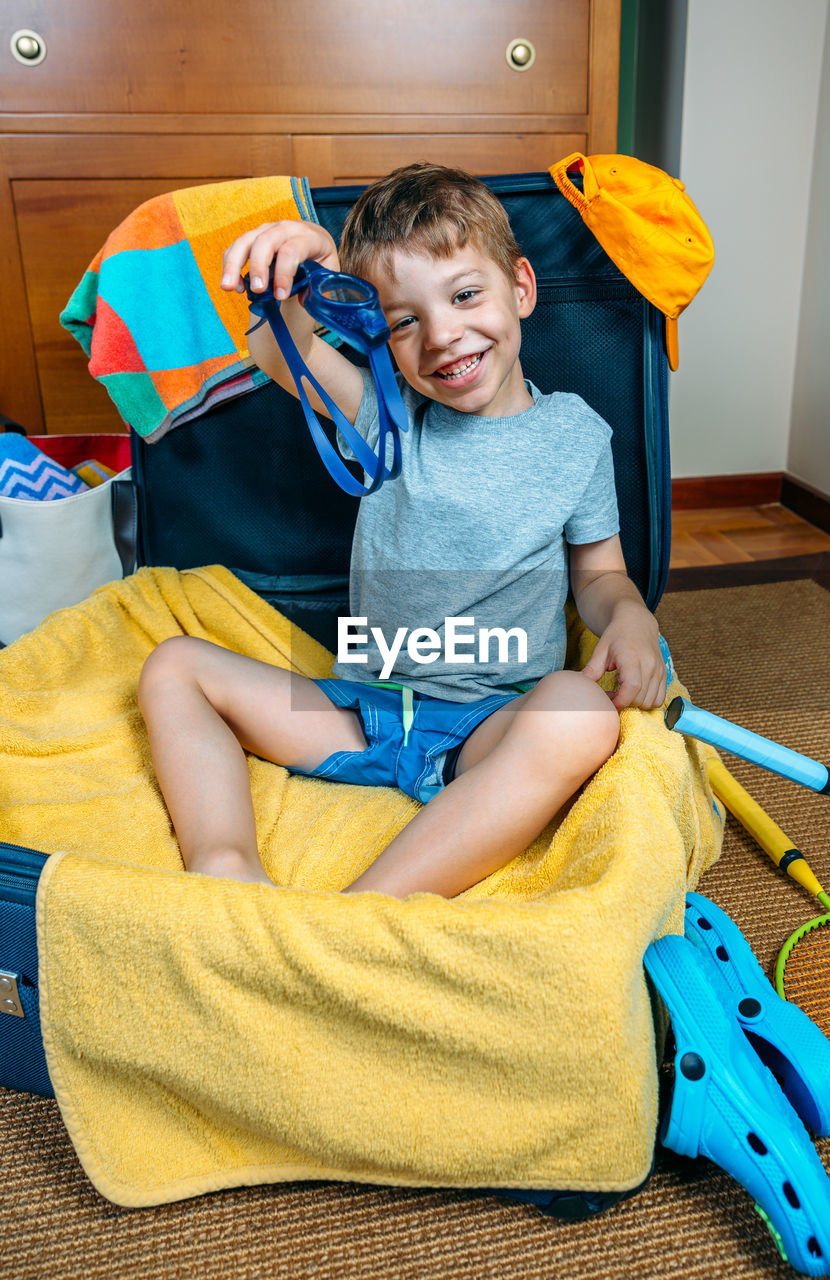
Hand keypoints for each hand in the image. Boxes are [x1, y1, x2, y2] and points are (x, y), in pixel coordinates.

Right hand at [220, 220, 339, 301]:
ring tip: (229, 288)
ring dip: (234, 264)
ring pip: (245, 241)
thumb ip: (318, 287)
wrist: (314, 244)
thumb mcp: (327, 273)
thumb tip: (302, 299)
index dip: (284, 273)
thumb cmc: (321, 261)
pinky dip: (230, 265)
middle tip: (257, 290)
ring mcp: (267, 230)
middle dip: (258, 266)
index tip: (280, 296)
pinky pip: (236, 247)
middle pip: (265, 241)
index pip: (292, 250)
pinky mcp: (253, 237)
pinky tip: (235, 286)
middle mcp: (286, 228)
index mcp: (308, 236)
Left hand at [581, 602, 666, 708]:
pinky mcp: (664, 674)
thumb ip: (591, 669)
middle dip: (624, 703)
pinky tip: (634, 692)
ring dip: (635, 703)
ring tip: (622, 692)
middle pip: (640, 698)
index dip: (619, 701)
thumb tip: (579, 684)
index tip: (607, 702)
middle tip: (610, 695)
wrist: (636, 622)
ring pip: (650, 702)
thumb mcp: (600, 650)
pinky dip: (647, 701)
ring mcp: (659, 670)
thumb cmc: (616, 636)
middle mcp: (650, 665)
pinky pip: (659, 698)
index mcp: (633, 658)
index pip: (632, 688)